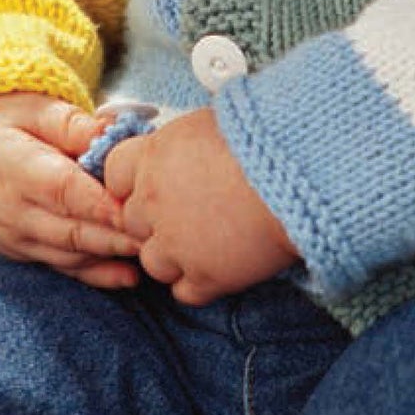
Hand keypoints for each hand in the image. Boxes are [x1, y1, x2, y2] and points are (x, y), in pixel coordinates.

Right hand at [0, 92, 142, 288]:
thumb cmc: (0, 126)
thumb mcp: (32, 109)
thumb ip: (73, 124)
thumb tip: (112, 132)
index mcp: (15, 169)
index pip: (65, 191)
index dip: (104, 204)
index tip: (141, 205)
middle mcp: (13, 212)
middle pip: (74, 231)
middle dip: (119, 236)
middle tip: (164, 234)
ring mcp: (16, 238)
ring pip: (71, 256)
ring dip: (113, 258)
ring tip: (155, 254)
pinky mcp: (22, 253)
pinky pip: (62, 268)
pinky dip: (96, 275)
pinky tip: (130, 277)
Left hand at [102, 107, 298, 305]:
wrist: (301, 177)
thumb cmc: (265, 139)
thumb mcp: (211, 123)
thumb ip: (181, 142)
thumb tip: (182, 145)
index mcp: (151, 157)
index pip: (114, 173)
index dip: (132, 181)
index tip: (153, 184)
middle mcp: (152, 202)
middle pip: (131, 222)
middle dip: (154, 221)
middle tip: (189, 215)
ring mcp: (175, 244)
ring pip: (152, 261)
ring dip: (174, 256)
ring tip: (208, 242)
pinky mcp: (204, 277)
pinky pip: (183, 291)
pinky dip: (199, 283)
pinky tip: (223, 264)